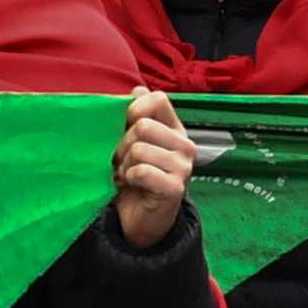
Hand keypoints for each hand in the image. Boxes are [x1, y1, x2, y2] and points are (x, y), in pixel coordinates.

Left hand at [110, 86, 195, 247]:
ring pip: (139, 149)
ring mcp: (183, 167)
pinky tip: (132, 185)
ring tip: (127, 174)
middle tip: (123, 161)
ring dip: (124, 164)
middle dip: (123, 144)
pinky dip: (129, 178)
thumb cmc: (134, 176)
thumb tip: (138, 89)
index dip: (134, 109)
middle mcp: (184, 145)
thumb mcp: (131, 141)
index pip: (158, 99)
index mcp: (174, 128)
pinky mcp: (175, 188)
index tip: (125, 126)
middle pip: (143, 126)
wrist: (140, 218)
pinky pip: (142, 171)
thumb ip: (134, 116)